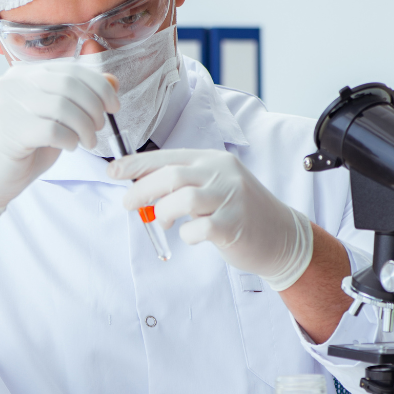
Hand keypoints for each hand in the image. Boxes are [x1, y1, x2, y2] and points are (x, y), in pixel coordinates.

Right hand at [0, 62, 119, 226]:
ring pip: (64, 107)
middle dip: (95, 107)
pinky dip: (70, 139)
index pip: (71, 69)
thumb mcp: (54, 119)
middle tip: (99, 128)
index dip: (99, 86)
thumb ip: (79, 98)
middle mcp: (11, 83)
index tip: (114, 106)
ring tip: (87, 141)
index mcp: (22, 74)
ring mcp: (7, 105)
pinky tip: (69, 147)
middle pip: (70, 84)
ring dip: (85, 127)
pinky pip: (53, 130)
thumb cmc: (22, 148)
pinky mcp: (8, 130)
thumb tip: (112, 81)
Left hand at [109, 149, 313, 289]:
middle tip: (128, 204)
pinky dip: (186, 235)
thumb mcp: (211, 186)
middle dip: (142, 189)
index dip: (136, 164)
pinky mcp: (234, 224)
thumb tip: (138, 187)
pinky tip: (190, 236)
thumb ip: (181, 184)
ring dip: (164, 212)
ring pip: (183, 199)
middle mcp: (222, 173)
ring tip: (164, 221)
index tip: (113, 171)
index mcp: (211, 160)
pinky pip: (199, 228)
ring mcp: (230, 198)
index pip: (167, 157)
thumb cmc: (237, 210)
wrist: (281, 234)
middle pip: (171, 175)